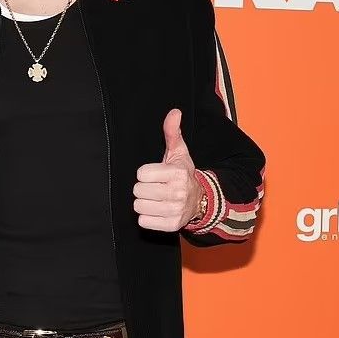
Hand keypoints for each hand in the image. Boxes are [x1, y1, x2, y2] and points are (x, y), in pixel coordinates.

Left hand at [133, 109, 201, 231]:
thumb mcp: (179, 153)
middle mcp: (178, 192)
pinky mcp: (171, 225)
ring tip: (156, 199)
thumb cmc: (183, 174)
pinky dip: (147, 217)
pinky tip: (157, 210)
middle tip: (155, 187)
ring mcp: (175, 210)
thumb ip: (172, 132)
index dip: (145, 173)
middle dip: (144, 188)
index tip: (155, 174)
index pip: (141, 174)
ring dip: (144, 203)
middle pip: (138, 190)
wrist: (199, 200)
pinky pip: (143, 221)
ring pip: (139, 206)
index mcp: (177, 173)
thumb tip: (174, 112)